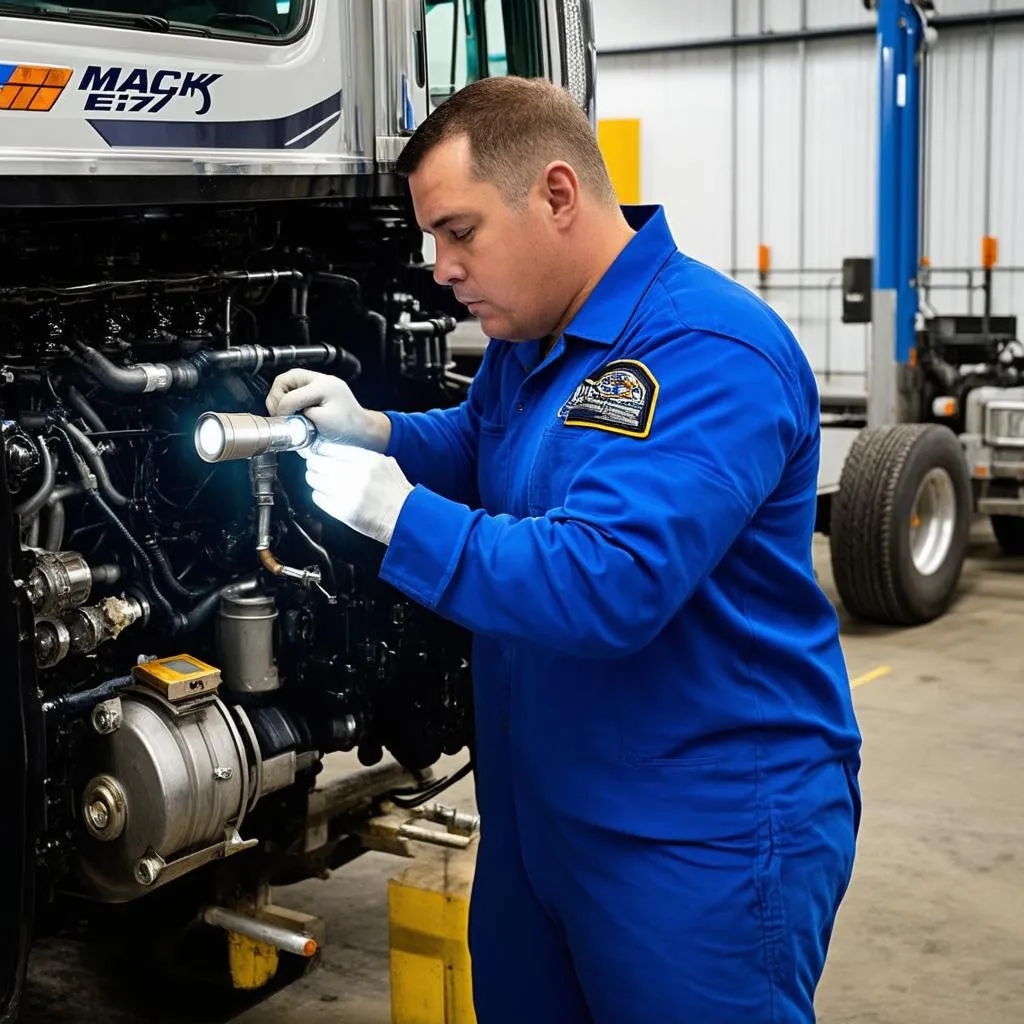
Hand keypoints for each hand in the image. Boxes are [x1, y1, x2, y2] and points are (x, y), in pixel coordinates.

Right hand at [266, 369, 390, 449]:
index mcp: (323, 385)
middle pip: (284, 380)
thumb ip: (300, 416)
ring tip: (284, 413)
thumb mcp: (322, 423)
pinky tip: (292, 411)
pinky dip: (288, 399)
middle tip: (278, 414)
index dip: (283, 410)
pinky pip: (294, 389)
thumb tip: (285, 415)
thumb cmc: (348, 428)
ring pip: (286, 383)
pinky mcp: (317, 389)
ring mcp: (318, 382)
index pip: (291, 395)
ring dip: (280, 397)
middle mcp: (320, 379)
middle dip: (276, 397)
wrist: (363, 430)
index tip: (283, 422)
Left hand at [302, 441, 413, 545]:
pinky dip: (319, 495)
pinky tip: (325, 495)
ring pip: (315, 479)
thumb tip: (336, 453)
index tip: (319, 453)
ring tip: (318, 480)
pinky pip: (318, 498)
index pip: (331, 449)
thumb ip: (363, 456)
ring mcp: (347, 493)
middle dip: (314, 464)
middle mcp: (356, 474)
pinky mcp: (342, 511)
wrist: (404, 516)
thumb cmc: (396, 491)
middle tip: (314, 466)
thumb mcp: (385, 464)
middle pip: (319, 463)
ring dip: (314, 479)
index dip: (321, 451)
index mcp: (367, 460)